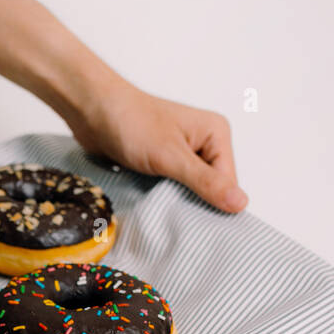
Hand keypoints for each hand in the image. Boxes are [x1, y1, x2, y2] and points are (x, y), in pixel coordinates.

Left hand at [65, 81, 247, 213]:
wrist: (92, 110)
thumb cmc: (131, 123)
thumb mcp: (171, 157)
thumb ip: (205, 182)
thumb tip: (240, 203)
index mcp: (216, 133)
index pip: (228, 182)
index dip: (214, 204)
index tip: (197, 223)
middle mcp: (203, 142)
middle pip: (210, 188)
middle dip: (194, 203)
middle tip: (175, 216)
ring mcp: (182, 153)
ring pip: (190, 190)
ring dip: (176, 202)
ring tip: (161, 208)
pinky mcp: (163, 162)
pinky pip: (171, 188)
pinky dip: (163, 197)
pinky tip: (153, 203)